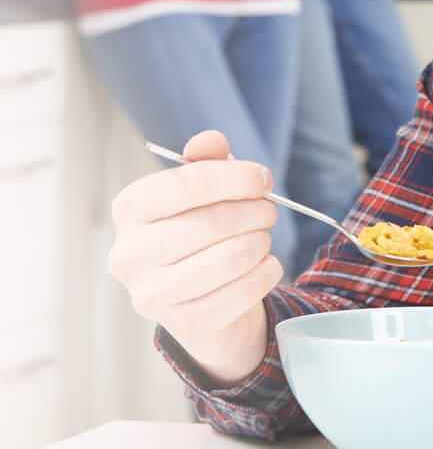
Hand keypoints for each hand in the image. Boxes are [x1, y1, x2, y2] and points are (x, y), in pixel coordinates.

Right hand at [107, 130, 281, 385]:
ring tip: (261, 238)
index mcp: (129, 209)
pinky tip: (264, 265)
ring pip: (234, 256)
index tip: (264, 179)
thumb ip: (206, 160)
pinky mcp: (185, 325)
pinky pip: (246, 290)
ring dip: (262, 241)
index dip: (237, 177)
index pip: (189, 183)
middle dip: (258, 210)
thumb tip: (211, 139)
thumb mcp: (203, 189)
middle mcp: (129, 254)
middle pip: (215, 220)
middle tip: (269, 210)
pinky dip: (268, 271)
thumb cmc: (200, 229)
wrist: (199, 299)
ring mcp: (152, 295)